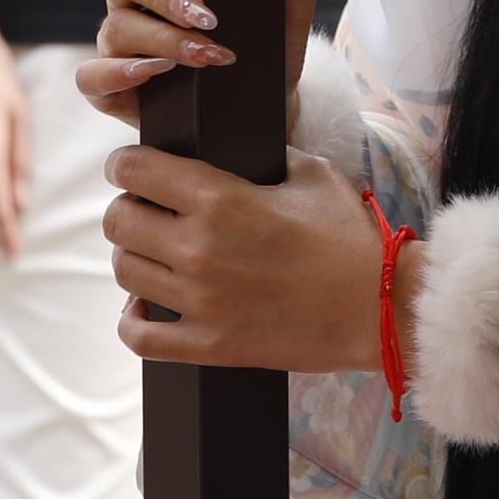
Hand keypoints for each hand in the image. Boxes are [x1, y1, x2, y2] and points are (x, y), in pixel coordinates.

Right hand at [76, 0, 322, 131]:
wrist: (266, 109)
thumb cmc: (266, 48)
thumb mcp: (289, 14)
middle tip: (206, 12)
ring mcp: (118, 43)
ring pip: (115, 25)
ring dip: (163, 38)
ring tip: (207, 52)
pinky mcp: (113, 88)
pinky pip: (91, 77)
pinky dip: (118, 73)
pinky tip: (159, 72)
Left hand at [104, 147, 383, 370]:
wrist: (380, 307)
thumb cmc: (349, 239)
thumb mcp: (310, 174)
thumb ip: (262, 158)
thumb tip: (231, 153)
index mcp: (220, 199)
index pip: (133, 168)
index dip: (125, 163)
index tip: (131, 167)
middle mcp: (199, 248)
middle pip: (117, 221)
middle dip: (128, 208)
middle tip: (148, 211)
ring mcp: (200, 301)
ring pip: (124, 271)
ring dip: (135, 257)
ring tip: (156, 254)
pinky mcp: (208, 344)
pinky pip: (138, 336)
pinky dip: (133, 319)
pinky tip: (148, 306)